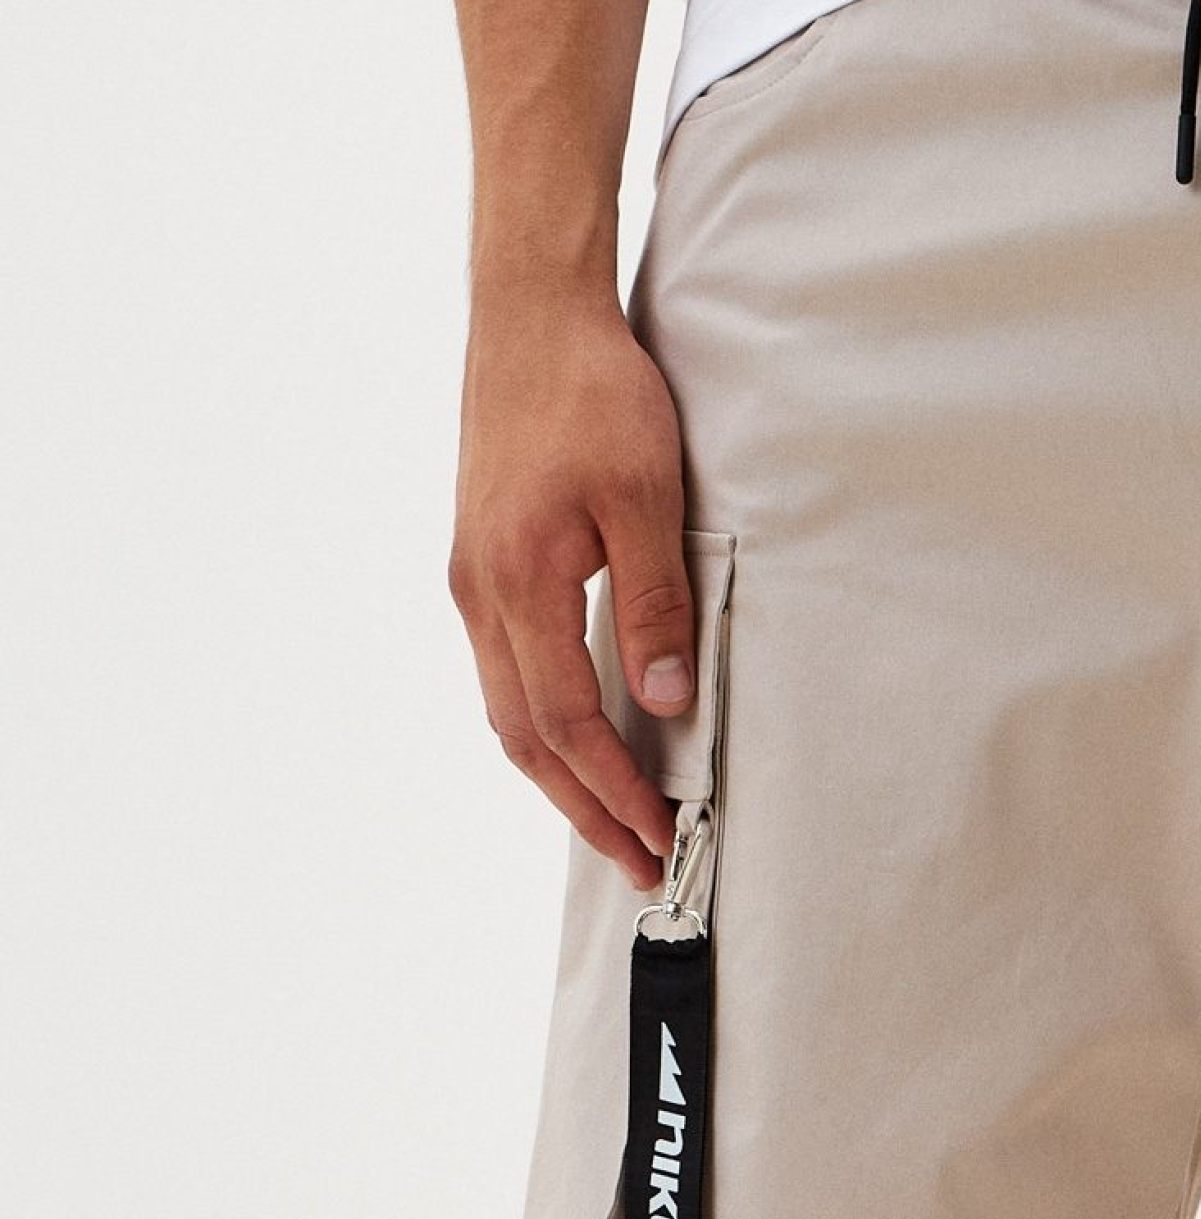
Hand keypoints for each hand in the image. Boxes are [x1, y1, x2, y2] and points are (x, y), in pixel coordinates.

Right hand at [450, 289, 692, 884]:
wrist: (530, 311)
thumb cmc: (592, 391)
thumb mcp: (645, 496)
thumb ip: (655, 603)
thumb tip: (666, 703)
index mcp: (518, 581)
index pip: (566, 722)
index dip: (612, 790)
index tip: (656, 837)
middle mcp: (479, 591)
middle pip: (524, 738)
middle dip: (583, 808)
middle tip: (639, 862)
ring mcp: (471, 578)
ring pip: (508, 710)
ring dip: (560, 774)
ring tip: (614, 819)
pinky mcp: (479, 562)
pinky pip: (506, 670)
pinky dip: (542, 723)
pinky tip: (580, 741)